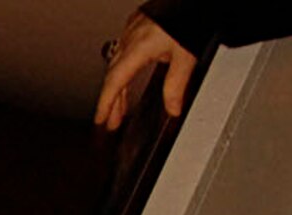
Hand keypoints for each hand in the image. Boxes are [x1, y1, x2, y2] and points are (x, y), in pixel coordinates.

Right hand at [95, 10, 195, 129]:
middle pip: (114, 75)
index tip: (101, 119)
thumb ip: (176, 84)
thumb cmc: (190, 16)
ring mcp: (133, 28)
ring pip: (118, 62)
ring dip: (119, 85)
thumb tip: (173, 108)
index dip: (106, 104)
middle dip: (112, 101)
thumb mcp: (186, 56)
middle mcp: (131, 38)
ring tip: (122, 103)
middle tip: (111, 120)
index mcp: (138, 48)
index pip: (115, 82)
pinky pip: (125, 48)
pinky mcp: (140, 21)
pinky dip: (125, 65)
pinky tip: (131, 69)